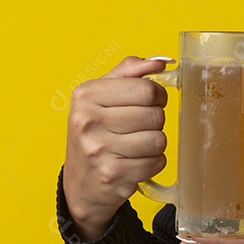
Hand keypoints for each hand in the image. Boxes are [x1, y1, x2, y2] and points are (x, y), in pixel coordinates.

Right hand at [62, 56, 173, 239]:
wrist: (81, 181)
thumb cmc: (97, 131)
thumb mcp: (103, 94)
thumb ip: (130, 71)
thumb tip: (162, 62)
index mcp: (86, 95)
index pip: (147, 88)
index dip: (157, 96)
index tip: (150, 102)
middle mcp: (88, 121)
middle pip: (156, 114)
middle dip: (155, 121)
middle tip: (138, 128)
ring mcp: (98, 149)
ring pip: (159, 139)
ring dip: (154, 144)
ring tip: (135, 146)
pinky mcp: (112, 174)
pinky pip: (157, 162)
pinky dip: (152, 163)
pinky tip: (134, 163)